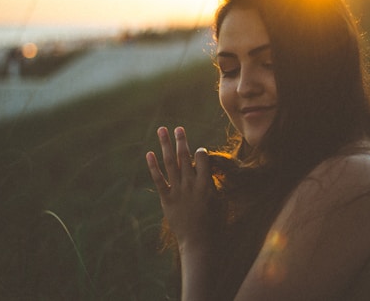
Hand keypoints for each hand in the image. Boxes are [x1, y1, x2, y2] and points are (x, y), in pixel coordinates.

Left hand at [145, 126, 219, 250]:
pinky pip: (158, 179)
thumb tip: (206, 170)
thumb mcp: (219, 200)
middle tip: (178, 127)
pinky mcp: (166, 199)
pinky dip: (153, 166)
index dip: (200, 152)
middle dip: (181, 140)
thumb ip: (211, 182)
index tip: (199, 152)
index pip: (201, 157)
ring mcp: (177, 191)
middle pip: (184, 156)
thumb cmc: (214, 222)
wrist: (200, 242)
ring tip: (162, 131)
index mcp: (206, 184)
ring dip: (165, 145)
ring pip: (170, 162)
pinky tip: (149, 153)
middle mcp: (190, 184)